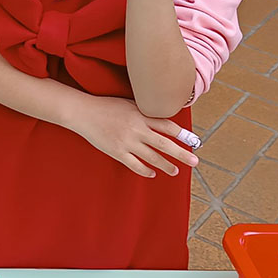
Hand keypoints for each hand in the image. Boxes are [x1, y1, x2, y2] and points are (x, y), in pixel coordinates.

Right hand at [72, 96, 198, 177]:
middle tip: (194, 161)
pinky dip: (145, 171)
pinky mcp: (116, 151)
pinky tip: (152, 173)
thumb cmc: (106, 106)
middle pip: (164, 144)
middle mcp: (136, 129)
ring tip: (175, 171)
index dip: (182, 134)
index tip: (193, 141)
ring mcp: (126, 141)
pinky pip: (135, 164)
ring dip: (166, 165)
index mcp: (140, 115)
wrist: (83, 112)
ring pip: (152, 157)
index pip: (167, 125)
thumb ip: (144, 112)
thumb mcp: (128, 103)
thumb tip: (162, 121)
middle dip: (182, 154)